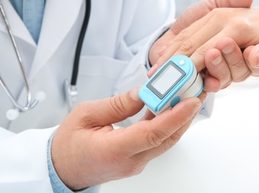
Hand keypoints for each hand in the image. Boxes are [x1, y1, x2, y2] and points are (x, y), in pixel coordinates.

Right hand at [51, 87, 206, 189]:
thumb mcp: (86, 114)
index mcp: (114, 150)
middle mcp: (130, 161)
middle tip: (196, 90)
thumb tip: (144, 92)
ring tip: (188, 95)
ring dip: (179, 118)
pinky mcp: (138, 159)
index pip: (153, 134)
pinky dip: (168, 124)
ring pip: (165, 140)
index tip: (191, 100)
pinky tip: (172, 107)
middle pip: (167, 137)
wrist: (62, 168)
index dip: (175, 116)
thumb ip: (118, 104)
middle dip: (186, 114)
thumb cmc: (68, 144)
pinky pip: (158, 141)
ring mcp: (136, 163)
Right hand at [152, 3, 258, 90]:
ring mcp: (212, 16)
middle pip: (189, 44)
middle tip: (154, 80)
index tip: (173, 81)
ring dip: (168, 56)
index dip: (189, 68)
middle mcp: (220, 18)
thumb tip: (254, 58)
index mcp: (236, 26)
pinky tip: (161, 56)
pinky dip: (172, 45)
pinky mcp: (207, 16)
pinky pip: (186, 32)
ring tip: (154, 72)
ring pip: (184, 37)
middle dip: (171, 64)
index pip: (206, 51)